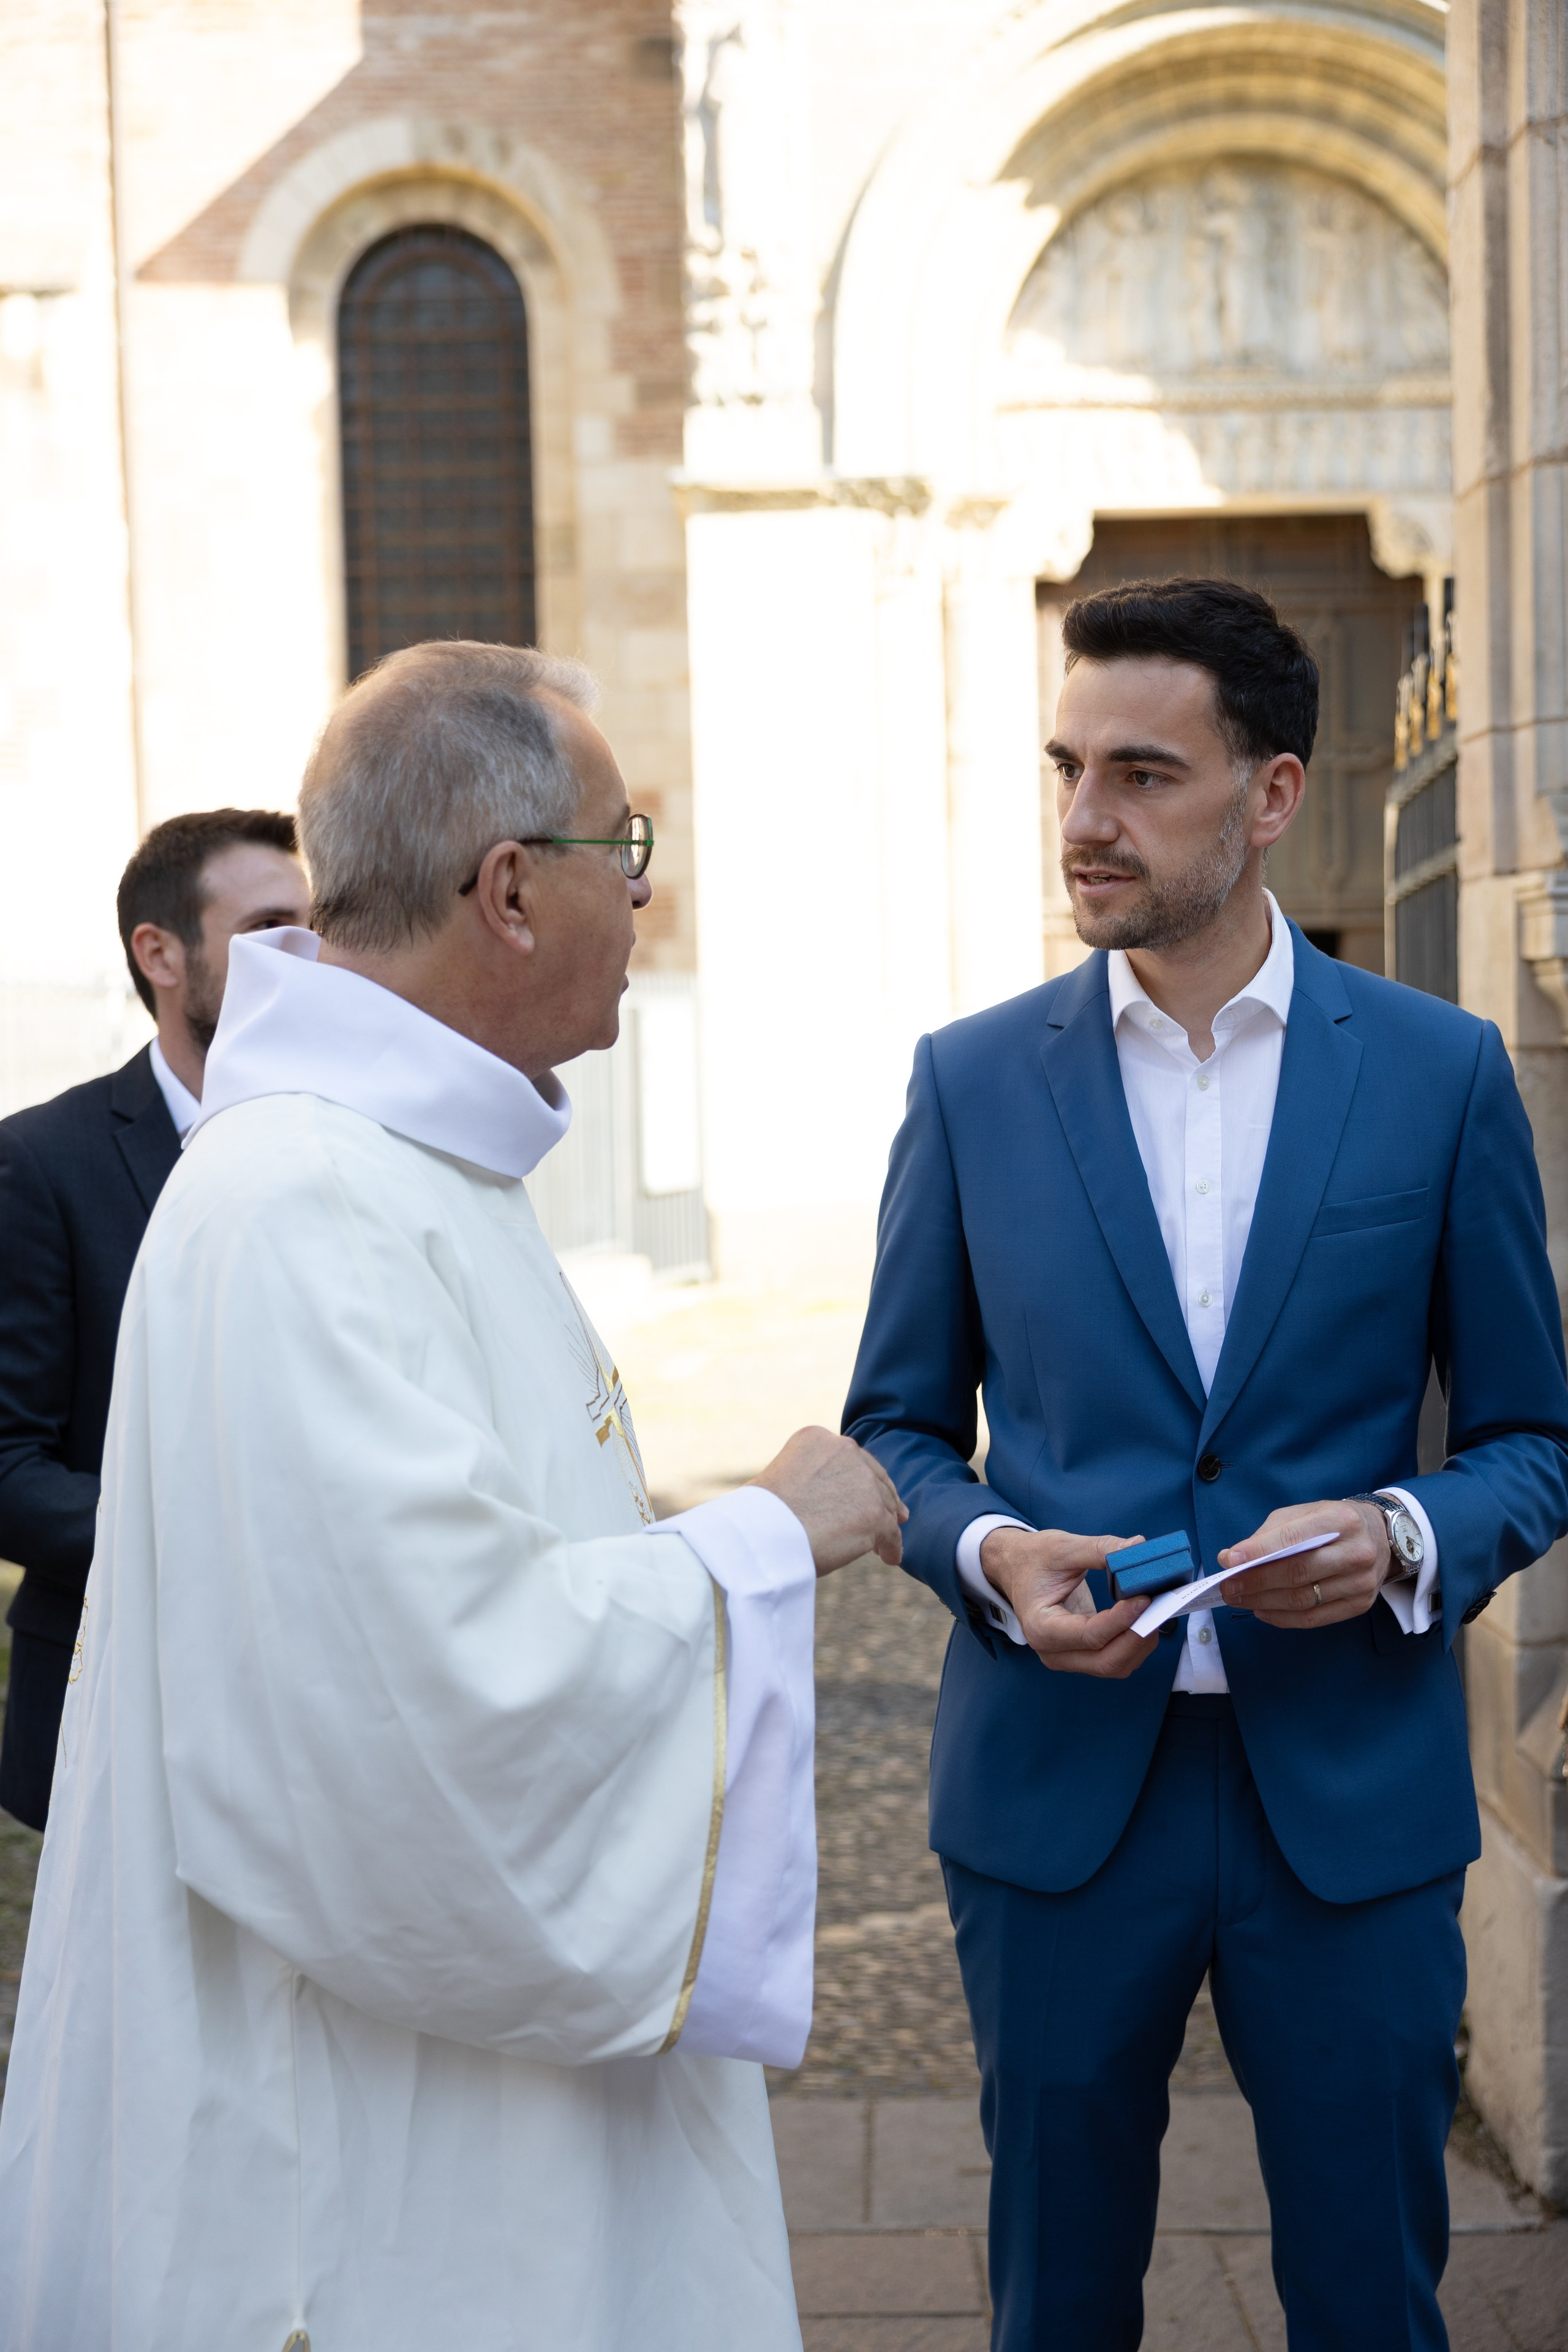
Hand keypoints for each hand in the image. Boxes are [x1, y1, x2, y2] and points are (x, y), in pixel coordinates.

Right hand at [750, 1428, 907, 1574]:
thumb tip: (828, 1500)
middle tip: (896, 1515)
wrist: (761, 1534)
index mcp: (818, 1438)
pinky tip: (889, 1557)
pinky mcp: (875, 1513)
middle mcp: (845, 1450)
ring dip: (885, 1525)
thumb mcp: (785, 1478)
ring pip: (885, 1506)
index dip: (863, 1479)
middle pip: (874, 1478)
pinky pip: (891, 1533)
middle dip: (883, 1497)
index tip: (870, 1493)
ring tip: (884, 1546)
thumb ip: (812, 1479)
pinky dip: (891, 1546)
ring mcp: (863, 1482)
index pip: (851, 1459)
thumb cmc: (760, 1516)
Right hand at [978, 1525, 1156, 1677]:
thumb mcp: (1062, 1547)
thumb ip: (1100, 1549)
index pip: (1089, 1635)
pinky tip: (1145, 1618)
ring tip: (1156, 1611)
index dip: (1121, 1620)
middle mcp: (1053, 1652)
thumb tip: (1138, 1548)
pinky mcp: (1083, 1654)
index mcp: (1041, 1627)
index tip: (1144, 1598)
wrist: (1017, 1568)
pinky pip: (1115, 1658)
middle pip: (1106, 1661)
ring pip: (1115, 1665)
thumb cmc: (1034, 1559)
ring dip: (1140, 1643)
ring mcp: (1068, 1657)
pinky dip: (1135, 1642)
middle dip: (1137, 1638)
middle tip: (1159, 1608)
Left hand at [1217, 1501, 1389, 1627]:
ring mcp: (1361, 1582)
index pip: (1294, 1539)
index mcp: (1341, 1520)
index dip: (1259, 1551)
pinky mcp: (1360, 1605)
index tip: (1229, 1560)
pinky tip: (1261, 1610)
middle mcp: (1357, 1552)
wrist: (1380, 1537)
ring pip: (1302, 1600)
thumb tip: (1233, 1558)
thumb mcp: (1304, 1514)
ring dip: (1262, 1602)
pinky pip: (1313, 1618)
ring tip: (1238, 1598)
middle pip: (1297, 1573)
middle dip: (1255, 1581)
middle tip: (1227, 1586)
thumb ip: (1270, 1534)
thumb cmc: (1331, 1523)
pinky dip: (1281, 1617)